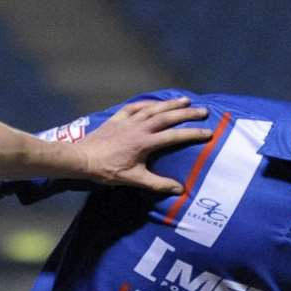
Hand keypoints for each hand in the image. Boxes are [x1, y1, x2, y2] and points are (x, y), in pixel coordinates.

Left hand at [76, 97, 212, 193]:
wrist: (82, 159)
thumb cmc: (107, 171)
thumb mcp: (133, 179)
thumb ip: (157, 184)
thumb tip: (179, 190)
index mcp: (145, 142)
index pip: (174, 136)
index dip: (192, 134)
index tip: (208, 132)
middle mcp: (139, 127)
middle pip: (167, 117)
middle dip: (187, 114)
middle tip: (203, 111)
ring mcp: (128, 120)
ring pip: (153, 108)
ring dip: (170, 104)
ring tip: (185, 101)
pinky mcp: (118, 118)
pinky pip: (135, 106)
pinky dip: (148, 103)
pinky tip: (155, 103)